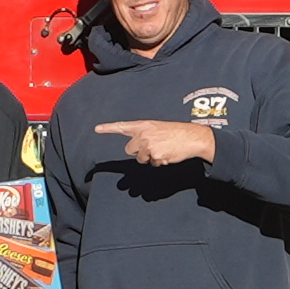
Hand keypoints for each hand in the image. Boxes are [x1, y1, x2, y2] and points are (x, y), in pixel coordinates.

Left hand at [95, 118, 216, 168]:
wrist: (192, 137)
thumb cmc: (176, 133)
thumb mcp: (158, 128)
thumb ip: (144, 135)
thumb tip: (136, 149)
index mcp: (144, 125)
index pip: (122, 126)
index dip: (108, 128)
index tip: (97, 129)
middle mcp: (143, 134)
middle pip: (129, 150)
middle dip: (138, 152)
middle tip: (153, 147)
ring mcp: (148, 145)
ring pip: (141, 159)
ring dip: (150, 158)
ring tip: (163, 149)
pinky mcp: (154, 155)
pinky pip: (152, 163)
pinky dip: (159, 161)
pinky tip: (168, 154)